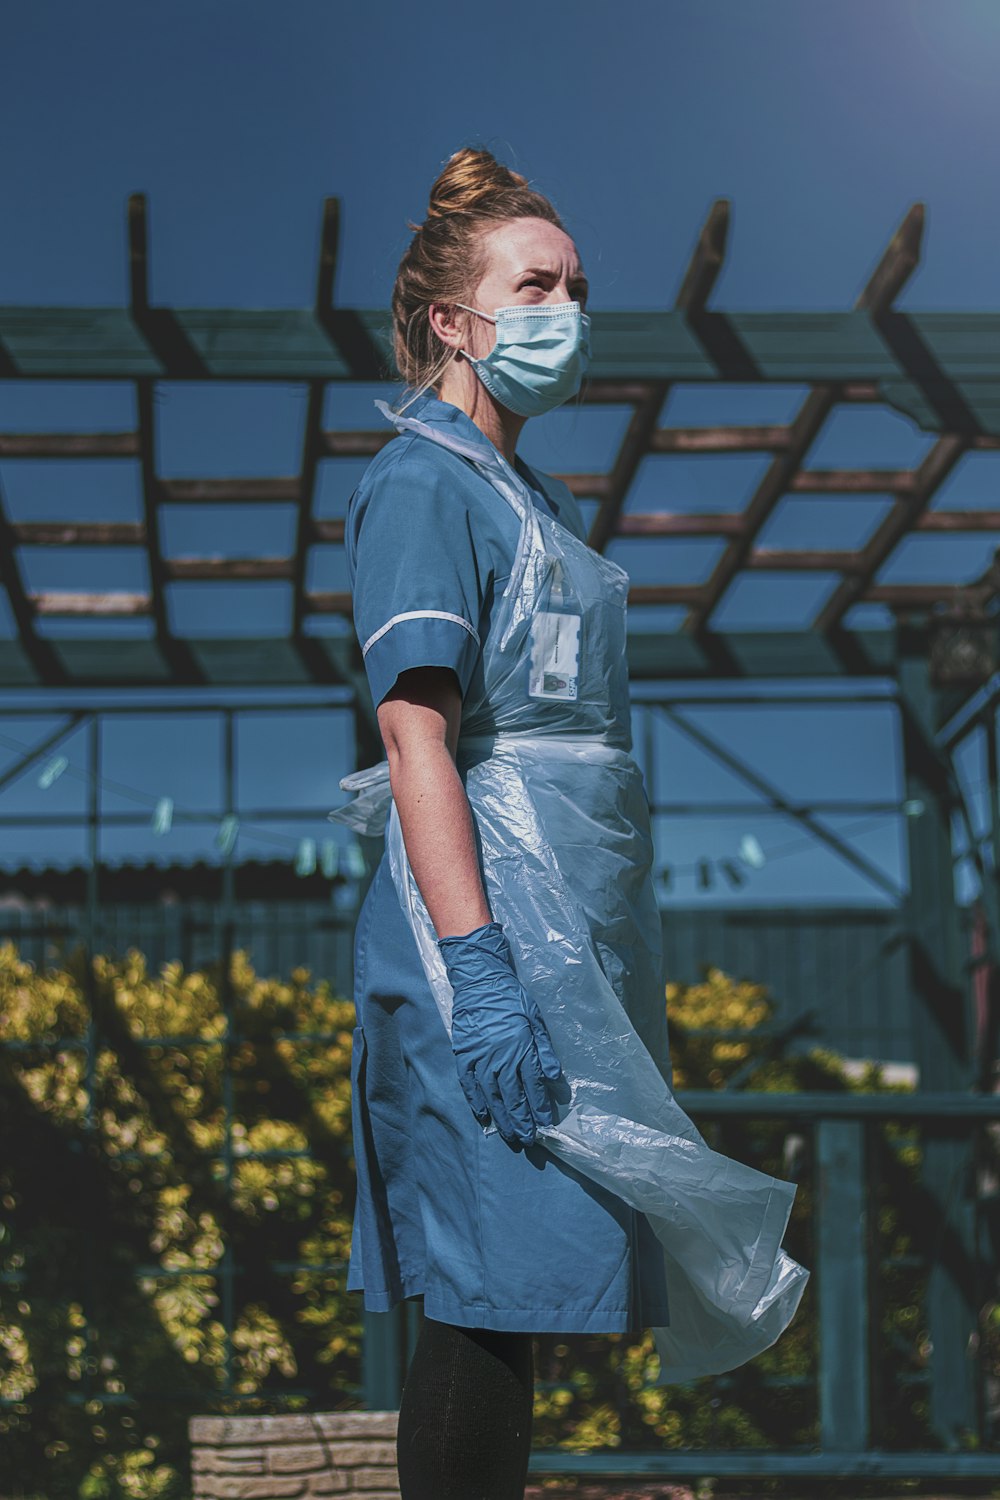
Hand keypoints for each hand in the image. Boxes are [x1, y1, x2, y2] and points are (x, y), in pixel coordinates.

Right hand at [438, 921, 563, 1147]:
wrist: (479, 981)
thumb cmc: (511, 998)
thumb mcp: (535, 1019)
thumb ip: (544, 1049)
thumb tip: (554, 1077)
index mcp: (521, 1048)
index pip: (532, 1085)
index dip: (539, 1106)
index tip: (545, 1122)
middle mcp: (500, 1058)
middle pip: (512, 1096)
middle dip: (522, 1119)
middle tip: (528, 1138)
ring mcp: (480, 1058)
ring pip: (492, 1095)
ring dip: (502, 1117)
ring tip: (510, 1134)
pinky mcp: (464, 1055)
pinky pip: (469, 1085)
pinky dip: (476, 1102)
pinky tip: (484, 1116)